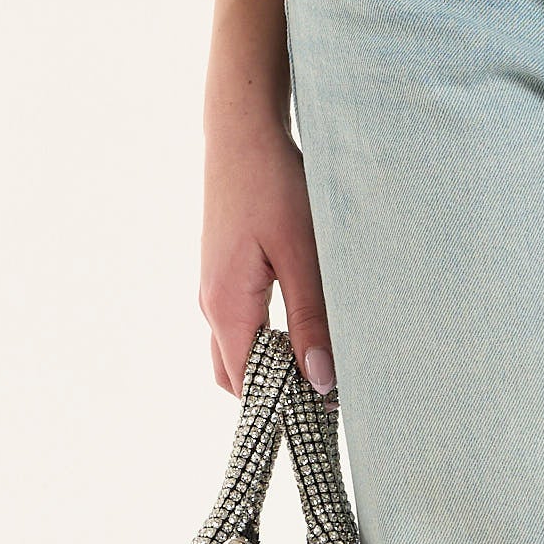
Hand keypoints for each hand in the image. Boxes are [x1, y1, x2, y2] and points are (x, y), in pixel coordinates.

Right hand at [202, 101, 334, 397]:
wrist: (243, 133)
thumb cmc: (275, 186)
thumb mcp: (303, 254)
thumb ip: (310, 320)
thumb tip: (318, 383)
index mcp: (227, 306)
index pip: (246, 385)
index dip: (282, 406)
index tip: (327, 411)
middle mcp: (212, 305)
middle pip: (237, 376)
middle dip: (276, 392)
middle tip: (330, 391)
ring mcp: (214, 289)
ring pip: (239, 351)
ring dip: (274, 364)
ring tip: (323, 359)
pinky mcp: (225, 274)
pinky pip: (242, 326)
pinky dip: (269, 341)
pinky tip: (306, 325)